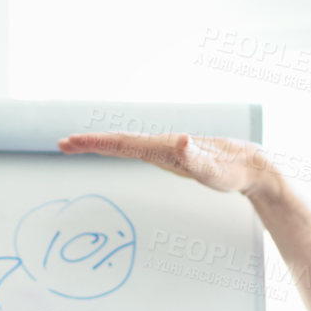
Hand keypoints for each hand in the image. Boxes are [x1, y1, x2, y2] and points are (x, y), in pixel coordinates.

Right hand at [57, 132, 284, 202]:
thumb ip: (196, 158)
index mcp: (165, 146)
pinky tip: (111, 152)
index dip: (96, 143)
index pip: (123, 143)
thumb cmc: (232, 170)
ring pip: (125, 144)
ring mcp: (164, 150)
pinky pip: (135, 151)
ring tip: (76, 146)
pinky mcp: (168, 157)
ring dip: (99, 144)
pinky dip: (117, 150)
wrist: (249, 165)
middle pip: (119, 141)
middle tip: (62, 144)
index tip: (71, 143)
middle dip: (90, 142)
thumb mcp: (214, 169)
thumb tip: (180, 141)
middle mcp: (162, 144)